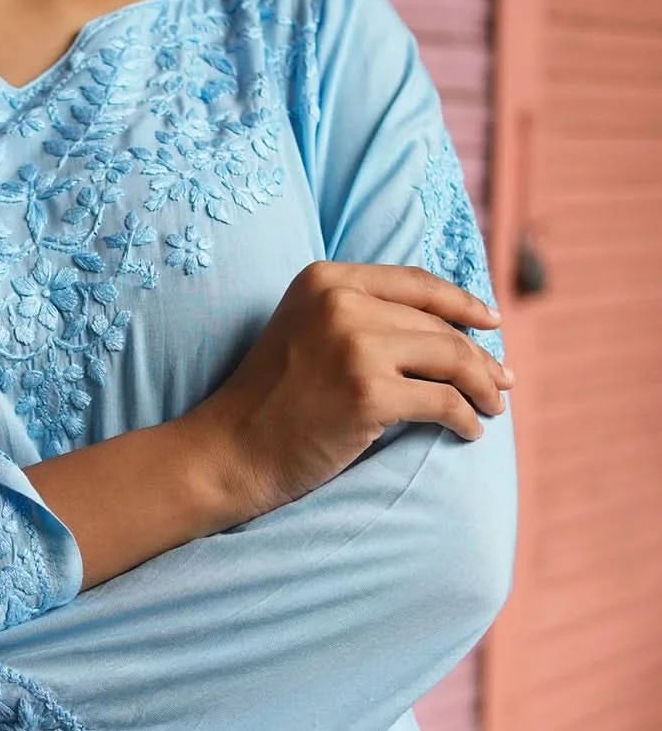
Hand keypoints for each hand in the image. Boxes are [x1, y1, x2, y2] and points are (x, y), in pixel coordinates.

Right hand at [188, 261, 511, 523]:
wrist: (231, 450)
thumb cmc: (273, 400)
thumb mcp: (309, 330)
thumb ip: (362, 315)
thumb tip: (455, 326)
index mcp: (326, 280)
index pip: (415, 283)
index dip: (462, 302)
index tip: (492, 323)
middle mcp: (340, 303)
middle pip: (437, 325)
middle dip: (478, 356)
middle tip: (500, 382)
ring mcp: (354, 347)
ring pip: (450, 359)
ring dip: (481, 386)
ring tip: (492, 407)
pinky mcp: (368, 394)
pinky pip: (443, 402)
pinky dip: (465, 418)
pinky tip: (469, 431)